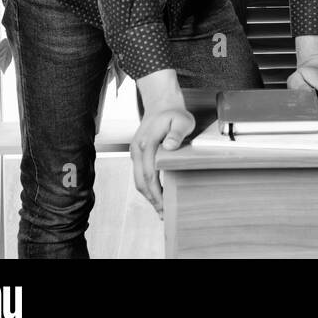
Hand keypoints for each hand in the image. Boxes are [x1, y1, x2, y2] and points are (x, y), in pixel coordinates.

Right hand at [130, 100, 193, 217]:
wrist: (162, 105)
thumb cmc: (174, 114)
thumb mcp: (182, 120)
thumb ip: (177, 133)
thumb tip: (170, 146)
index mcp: (147, 143)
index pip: (149, 174)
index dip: (156, 191)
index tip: (165, 204)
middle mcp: (138, 149)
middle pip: (141, 181)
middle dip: (152, 199)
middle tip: (164, 213)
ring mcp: (136, 152)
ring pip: (138, 179)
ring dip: (148, 195)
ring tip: (161, 208)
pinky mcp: (137, 153)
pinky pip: (139, 174)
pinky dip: (147, 186)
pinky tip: (156, 194)